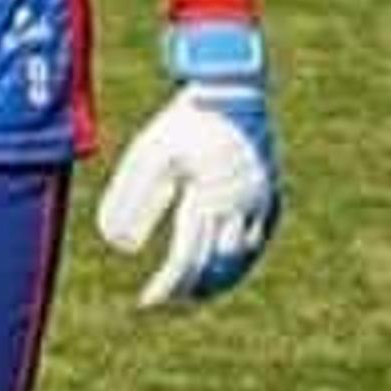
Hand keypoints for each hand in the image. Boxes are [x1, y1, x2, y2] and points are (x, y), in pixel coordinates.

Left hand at [96, 26, 278, 308]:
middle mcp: (240, 207)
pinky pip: (258, 241)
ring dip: (215, 280)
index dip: (166, 286)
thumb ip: (132, 197)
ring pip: (240, 260)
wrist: (233, 88)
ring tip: (190, 292)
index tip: (146, 302)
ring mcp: (261, 203)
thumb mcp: (150, 154)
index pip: (187, 259)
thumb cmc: (185, 120)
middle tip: (164, 301)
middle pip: (214, 267)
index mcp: (209, 198)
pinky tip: (222, 268)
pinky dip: (238, 261)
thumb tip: (120, 243)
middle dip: (187, 289)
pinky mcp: (270, 195)